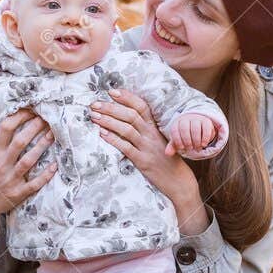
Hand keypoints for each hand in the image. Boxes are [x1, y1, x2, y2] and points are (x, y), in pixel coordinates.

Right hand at [0, 109, 56, 253]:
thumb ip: (2, 141)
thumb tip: (18, 118)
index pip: (5, 129)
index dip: (19, 117)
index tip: (31, 109)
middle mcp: (2, 164)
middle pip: (20, 142)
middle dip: (34, 128)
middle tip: (47, 118)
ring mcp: (10, 179)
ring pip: (28, 161)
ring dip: (42, 147)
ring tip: (53, 135)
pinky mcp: (18, 193)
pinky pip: (34, 184)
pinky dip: (45, 175)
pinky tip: (55, 165)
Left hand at [90, 89, 208, 234]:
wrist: (178, 181)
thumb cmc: (166, 160)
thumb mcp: (159, 141)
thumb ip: (146, 130)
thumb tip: (125, 119)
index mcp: (155, 128)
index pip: (141, 106)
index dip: (127, 97)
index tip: (112, 91)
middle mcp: (151, 135)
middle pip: (130, 115)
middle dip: (111, 108)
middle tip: (95, 104)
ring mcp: (147, 148)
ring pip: (127, 129)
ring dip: (109, 121)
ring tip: (94, 116)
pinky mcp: (143, 161)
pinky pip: (126, 148)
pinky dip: (113, 140)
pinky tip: (102, 134)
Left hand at [167, 112, 221, 157]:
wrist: (199, 125)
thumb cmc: (186, 134)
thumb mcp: (179, 140)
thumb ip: (173, 146)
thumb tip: (167, 153)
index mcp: (177, 122)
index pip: (174, 130)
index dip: (177, 140)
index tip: (181, 148)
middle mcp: (186, 118)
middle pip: (184, 129)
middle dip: (187, 141)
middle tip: (190, 149)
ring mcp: (196, 118)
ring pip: (195, 129)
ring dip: (196, 141)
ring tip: (197, 148)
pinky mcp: (206, 121)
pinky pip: (206, 128)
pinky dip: (205, 138)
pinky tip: (203, 145)